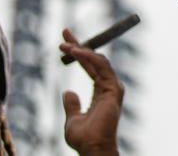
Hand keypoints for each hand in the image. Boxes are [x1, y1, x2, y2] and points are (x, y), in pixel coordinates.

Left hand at [60, 28, 123, 155]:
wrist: (92, 147)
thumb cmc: (84, 138)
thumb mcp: (72, 119)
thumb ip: (71, 104)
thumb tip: (68, 91)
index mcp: (101, 92)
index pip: (89, 66)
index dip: (78, 53)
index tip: (65, 42)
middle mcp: (109, 87)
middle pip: (94, 59)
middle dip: (79, 44)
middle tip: (65, 32)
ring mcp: (112, 87)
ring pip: (98, 61)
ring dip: (82, 50)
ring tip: (65, 45)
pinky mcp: (112, 89)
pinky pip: (102, 67)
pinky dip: (90, 57)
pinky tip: (77, 51)